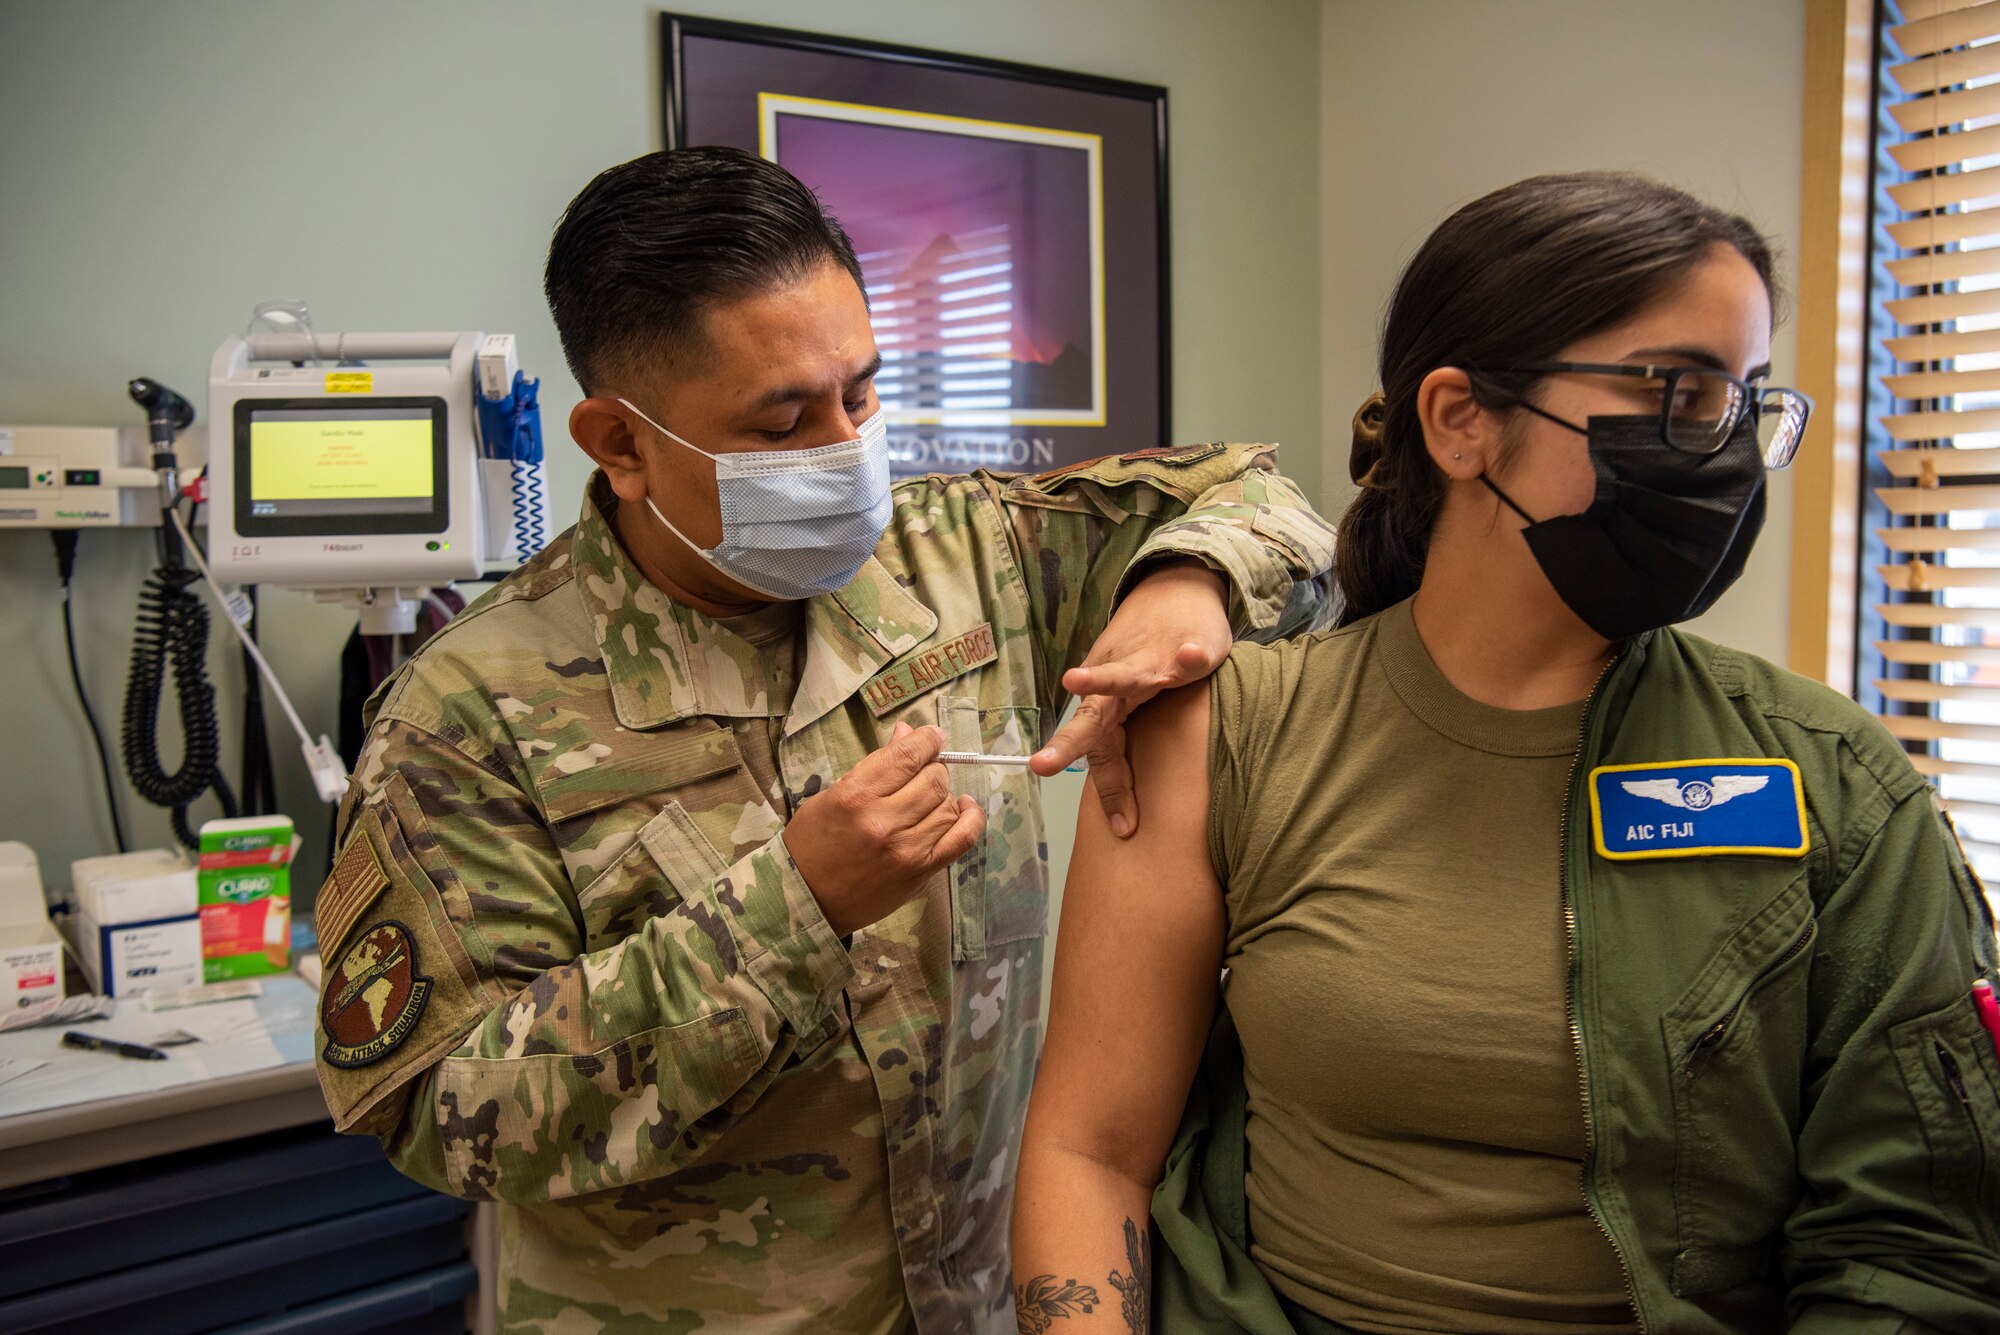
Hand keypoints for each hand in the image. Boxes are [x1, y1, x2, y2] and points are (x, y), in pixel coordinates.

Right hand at [786, 723, 986, 936]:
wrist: (808, 897)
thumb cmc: (813, 841)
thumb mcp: (834, 794)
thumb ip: (876, 764)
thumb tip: (909, 733)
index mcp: (855, 796)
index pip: (906, 756)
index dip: (927, 740)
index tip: (932, 736)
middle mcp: (884, 822)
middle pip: (933, 779)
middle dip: (933, 768)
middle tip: (923, 772)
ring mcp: (906, 850)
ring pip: (948, 806)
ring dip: (943, 794)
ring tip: (928, 796)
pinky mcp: (920, 873)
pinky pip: (962, 840)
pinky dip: (971, 819)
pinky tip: (964, 807)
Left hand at [1031, 561, 1230, 836]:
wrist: (1177, 592)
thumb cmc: (1153, 660)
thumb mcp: (1136, 706)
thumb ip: (1126, 747)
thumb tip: (1125, 816)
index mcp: (1108, 705)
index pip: (1101, 752)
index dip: (1111, 789)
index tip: (1124, 827)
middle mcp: (1120, 682)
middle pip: (1091, 717)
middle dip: (1067, 743)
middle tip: (1041, 765)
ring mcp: (1149, 660)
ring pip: (1124, 674)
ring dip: (1102, 678)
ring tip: (1075, 681)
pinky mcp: (1185, 642)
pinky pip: (1187, 651)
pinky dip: (1187, 655)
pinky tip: (1191, 656)